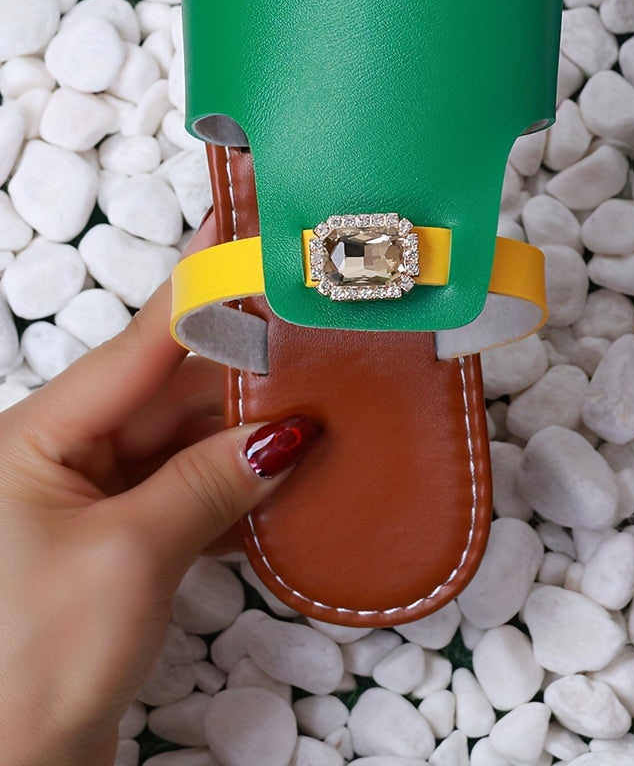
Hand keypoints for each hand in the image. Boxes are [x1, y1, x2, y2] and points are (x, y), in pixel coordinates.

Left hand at [0, 221, 318, 765]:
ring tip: (325, 420)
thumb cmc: (24, 665)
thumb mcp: (130, 556)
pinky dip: (237, 492)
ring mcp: (90, 502)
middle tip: (324, 353)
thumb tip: (288, 433)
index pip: (140, 345)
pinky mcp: (117, 543)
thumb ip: (211, 480)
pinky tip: (288, 490)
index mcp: (35, 437)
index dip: (206, 296)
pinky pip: (187, 491)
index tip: (259, 248)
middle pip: (171, 392)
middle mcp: (61, 457)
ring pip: (187, 444)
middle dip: (248, 380)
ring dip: (249, 442)